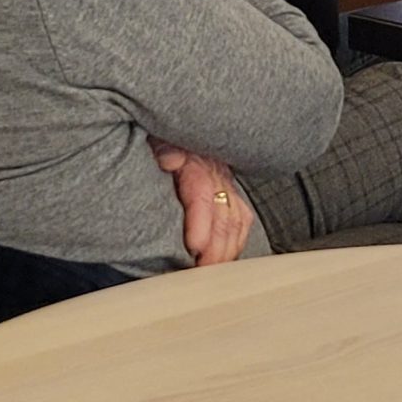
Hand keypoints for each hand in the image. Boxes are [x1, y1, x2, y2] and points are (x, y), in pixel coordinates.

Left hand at [152, 141, 250, 265]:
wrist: (179, 128)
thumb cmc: (164, 139)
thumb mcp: (159, 139)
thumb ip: (165, 148)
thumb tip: (169, 160)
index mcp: (198, 164)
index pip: (203, 196)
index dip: (201, 223)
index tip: (194, 246)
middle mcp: (217, 176)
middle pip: (223, 216)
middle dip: (215, 248)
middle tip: (200, 272)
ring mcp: (226, 186)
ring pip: (236, 221)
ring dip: (226, 249)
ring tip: (212, 272)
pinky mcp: (229, 195)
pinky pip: (242, 220)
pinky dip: (236, 242)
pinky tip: (226, 258)